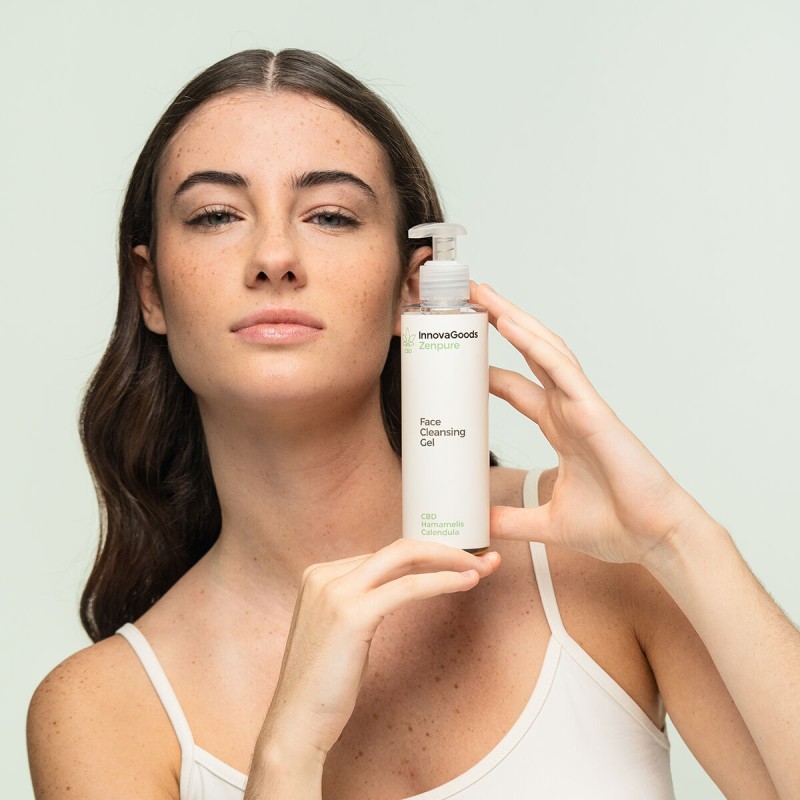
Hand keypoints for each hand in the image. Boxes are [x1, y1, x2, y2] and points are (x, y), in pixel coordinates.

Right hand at [254, 539, 499, 767]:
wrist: (296, 725)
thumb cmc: (323, 686)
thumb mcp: (339, 631)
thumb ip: (360, 603)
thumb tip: (399, 587)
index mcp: (320, 575)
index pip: (384, 554)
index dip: (427, 555)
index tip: (458, 561)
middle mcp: (325, 575)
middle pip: (398, 548)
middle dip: (446, 548)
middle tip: (482, 557)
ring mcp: (335, 591)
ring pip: (406, 557)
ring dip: (451, 559)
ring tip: (483, 567)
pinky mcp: (351, 614)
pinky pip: (408, 587)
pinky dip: (443, 581)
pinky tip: (466, 582)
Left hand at [472, 282, 706, 564]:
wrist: (655, 539)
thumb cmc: (616, 525)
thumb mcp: (548, 523)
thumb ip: (512, 521)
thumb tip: (478, 526)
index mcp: (558, 427)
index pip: (513, 387)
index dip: (484, 368)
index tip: (453, 355)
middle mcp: (568, 409)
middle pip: (527, 354)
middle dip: (498, 323)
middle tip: (466, 299)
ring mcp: (583, 406)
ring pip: (544, 350)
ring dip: (513, 320)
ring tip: (483, 295)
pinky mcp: (596, 413)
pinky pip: (562, 371)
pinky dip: (536, 346)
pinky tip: (510, 324)